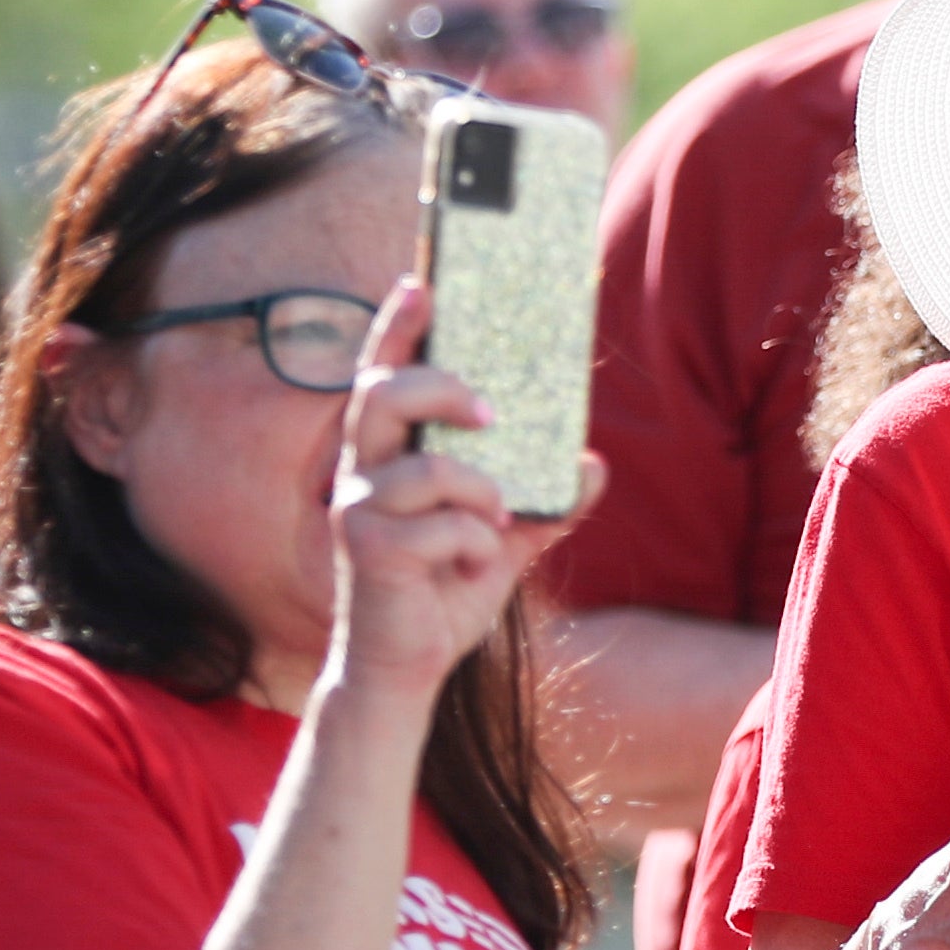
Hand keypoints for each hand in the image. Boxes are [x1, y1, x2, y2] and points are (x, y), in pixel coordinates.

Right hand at [324, 280, 578, 708]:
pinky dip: (472, 546)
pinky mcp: (365, 551)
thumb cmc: (444, 589)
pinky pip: (439, 529)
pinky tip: (468, 568)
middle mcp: (361, 472)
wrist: (410, 668)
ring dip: (477, 492)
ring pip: (425, 470)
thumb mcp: (505, 538)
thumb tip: (593, 464)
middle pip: (384, 395)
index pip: (384, 374)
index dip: (396, 326)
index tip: (422, 281)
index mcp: (390, 455)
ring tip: (493, 520)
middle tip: (493, 411)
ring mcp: (355, 509)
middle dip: (442, 388)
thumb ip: (545, 500)